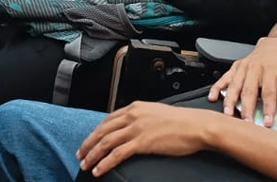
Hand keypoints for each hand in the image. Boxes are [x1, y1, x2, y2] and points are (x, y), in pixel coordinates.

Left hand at [76, 103, 213, 175]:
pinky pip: (117, 154)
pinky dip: (105, 162)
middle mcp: (132, 116)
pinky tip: (99, 169)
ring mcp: (136, 129)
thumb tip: (132, 128)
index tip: (88, 141)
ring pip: (106, 142)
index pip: (108, 120)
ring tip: (85, 164)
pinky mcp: (142, 142)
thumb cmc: (182, 122)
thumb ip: (142, 119)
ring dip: (93, 155)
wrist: (196, 126)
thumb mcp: (156, 114)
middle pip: (102, 130)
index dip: (95, 132)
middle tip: (80, 154)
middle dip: (88, 144)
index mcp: (135, 107)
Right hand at [208, 35, 276, 125]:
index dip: (268, 108)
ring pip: (234, 86)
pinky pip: (224, 78)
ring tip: (228, 114)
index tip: (267, 122)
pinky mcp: (234, 68)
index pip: (268, 92)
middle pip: (249, 91)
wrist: (273, 46)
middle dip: (246, 108)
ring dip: (230, 101)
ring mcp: (242, 68)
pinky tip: (212, 97)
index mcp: (270, 70)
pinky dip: (217, 88)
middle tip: (246, 123)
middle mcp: (254, 68)